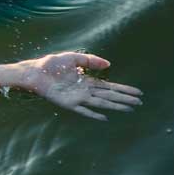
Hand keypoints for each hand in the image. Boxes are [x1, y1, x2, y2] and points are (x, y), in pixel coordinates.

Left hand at [5, 52, 142, 120]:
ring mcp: (77, 98)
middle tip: (140, 103)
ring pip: (101, 103)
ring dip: (115, 106)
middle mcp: (84, 91)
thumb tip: (109, 64)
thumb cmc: (50, 64)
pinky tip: (104, 117)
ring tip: (129, 109)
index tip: (137, 92)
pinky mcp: (68, 103)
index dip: (123, 89)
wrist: (33, 72)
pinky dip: (93, 114)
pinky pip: (83, 110)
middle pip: (109, 95)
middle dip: (124, 99)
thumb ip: (89, 60)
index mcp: (86, 81)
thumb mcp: (72, 57)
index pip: (109, 86)